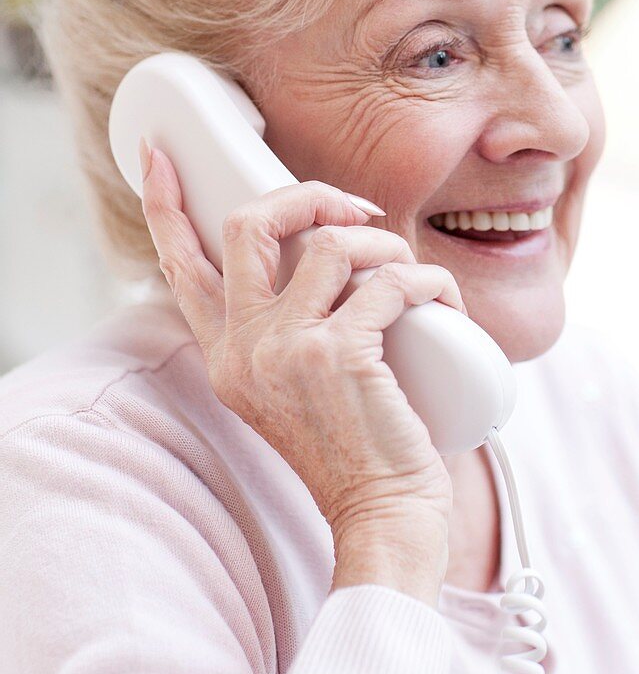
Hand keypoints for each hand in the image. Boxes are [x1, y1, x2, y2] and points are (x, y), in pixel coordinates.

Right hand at [139, 143, 464, 549]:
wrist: (382, 517)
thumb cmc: (356, 450)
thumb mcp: (295, 390)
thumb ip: (288, 333)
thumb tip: (326, 256)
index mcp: (226, 357)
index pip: (180, 266)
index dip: (166, 204)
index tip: (159, 156)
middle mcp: (242, 349)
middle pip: (249, 224)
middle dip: (307, 196)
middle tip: (353, 209)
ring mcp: (284, 349)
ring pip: (329, 243)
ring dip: (385, 245)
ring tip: (413, 276)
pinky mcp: (336, 354)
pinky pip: (390, 281)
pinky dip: (429, 282)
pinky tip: (444, 304)